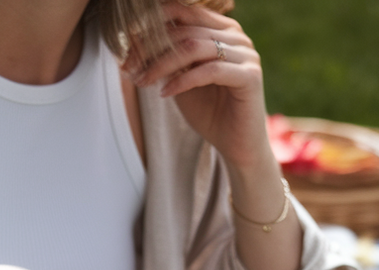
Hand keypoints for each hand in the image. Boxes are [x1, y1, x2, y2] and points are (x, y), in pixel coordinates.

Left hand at [122, 0, 272, 175]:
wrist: (237, 146)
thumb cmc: (211, 113)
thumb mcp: (182, 81)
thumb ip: (168, 60)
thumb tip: (135, 42)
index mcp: (220, 29)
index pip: (183, 13)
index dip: (152, 26)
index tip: (128, 47)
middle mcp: (236, 35)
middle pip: (185, 31)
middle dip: (152, 49)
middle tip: (129, 67)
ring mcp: (245, 54)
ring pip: (195, 47)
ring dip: (163, 64)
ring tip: (143, 80)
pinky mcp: (250, 76)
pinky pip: (209, 71)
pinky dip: (183, 81)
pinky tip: (165, 92)